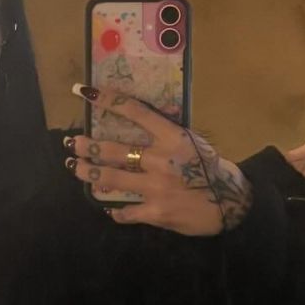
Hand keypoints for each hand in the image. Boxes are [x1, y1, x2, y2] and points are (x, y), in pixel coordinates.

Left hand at [65, 84, 251, 235]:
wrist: (230, 201)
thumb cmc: (211, 168)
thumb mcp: (192, 142)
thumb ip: (166, 135)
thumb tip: (140, 126)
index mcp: (171, 137)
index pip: (136, 112)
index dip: (109, 101)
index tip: (86, 92)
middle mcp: (160, 159)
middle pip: (114, 150)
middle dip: (89, 146)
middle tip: (74, 143)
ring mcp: (155, 187)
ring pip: (111, 179)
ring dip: (89, 173)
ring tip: (77, 168)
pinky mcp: (155, 212)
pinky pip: (126, 211)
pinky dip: (114, 210)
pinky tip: (108, 208)